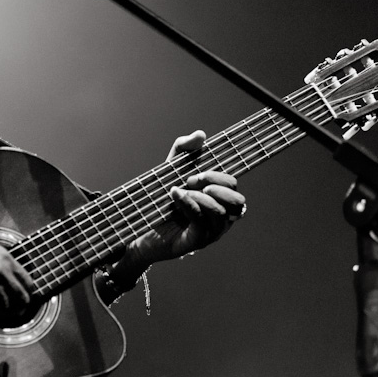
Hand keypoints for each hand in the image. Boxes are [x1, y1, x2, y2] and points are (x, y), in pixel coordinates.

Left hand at [109, 130, 245, 285]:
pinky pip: (202, 224)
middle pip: (238, 202)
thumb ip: (184, 150)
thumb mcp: (170, 170)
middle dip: (216, 186)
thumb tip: (201, 134)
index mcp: (218, 201)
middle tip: (191, 181)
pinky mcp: (196, 242)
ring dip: (200, 197)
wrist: (139, 228)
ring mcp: (210, 232)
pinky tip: (175, 195)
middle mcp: (220, 218)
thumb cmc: (160, 201)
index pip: (233, 186)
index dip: (217, 176)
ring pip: (221, 213)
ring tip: (179, 190)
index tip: (194, 173)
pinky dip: (189, 204)